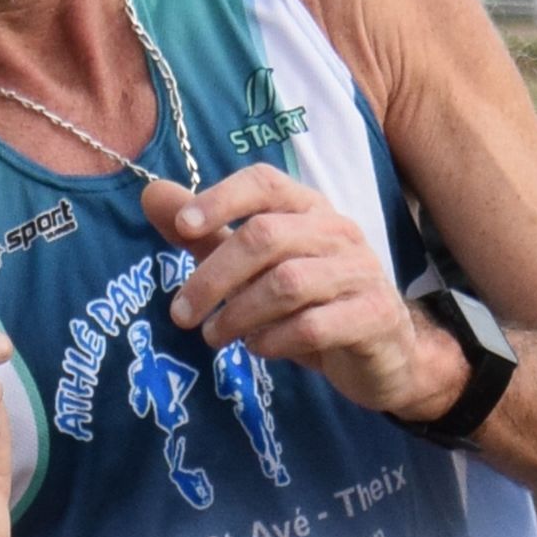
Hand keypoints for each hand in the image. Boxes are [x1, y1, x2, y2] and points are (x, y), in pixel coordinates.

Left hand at [145, 171, 473, 428]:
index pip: (265, 183)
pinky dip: (274, 340)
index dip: (221, 199)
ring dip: (238, 314)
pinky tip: (258, 348)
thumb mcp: (256, 266)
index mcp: (308, 209)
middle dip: (212, 276)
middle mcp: (337, 231)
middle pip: (265, 236)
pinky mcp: (372, 317)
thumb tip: (151, 194)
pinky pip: (312, 326)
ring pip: (287, 283)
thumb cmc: (313, 303)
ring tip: (214, 337)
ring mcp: (360, 273)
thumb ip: (207, 234)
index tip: (182, 226)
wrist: (385, 353)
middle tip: (181, 314)